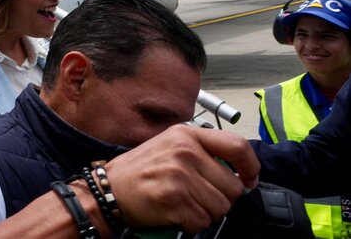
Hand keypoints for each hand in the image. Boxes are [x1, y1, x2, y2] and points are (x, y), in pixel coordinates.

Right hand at [107, 125, 259, 232]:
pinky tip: (174, 213)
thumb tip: (239, 171)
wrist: (107, 190)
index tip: (249, 180)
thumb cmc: (138, 171)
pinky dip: (191, 224)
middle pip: (233, 186)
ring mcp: (180, 174)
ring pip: (221, 207)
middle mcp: (185, 151)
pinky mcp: (175, 198)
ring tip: (183, 204)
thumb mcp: (169, 146)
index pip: (237, 147)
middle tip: (197, 197)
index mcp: (186, 134)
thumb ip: (201, 151)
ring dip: (205, 212)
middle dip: (220, 198)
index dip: (251, 168)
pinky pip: (203, 221)